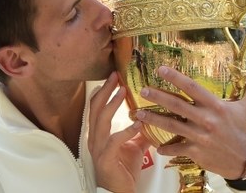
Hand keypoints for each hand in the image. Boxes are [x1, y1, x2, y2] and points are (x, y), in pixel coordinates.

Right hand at [88, 72, 151, 191]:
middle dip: (105, 91)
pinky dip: (125, 131)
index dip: (103, 91)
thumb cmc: (123, 170)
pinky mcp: (105, 159)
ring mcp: (98, 149)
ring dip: (112, 105)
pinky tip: (136, 124)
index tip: (113, 76)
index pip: (96, 107)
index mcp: (99, 133)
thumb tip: (150, 118)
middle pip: (95, 108)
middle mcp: (95, 138)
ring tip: (123, 91)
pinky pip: (113, 142)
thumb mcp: (133, 146)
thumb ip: (138, 132)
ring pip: (100, 121)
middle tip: (115, 76)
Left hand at [134, 60, 245, 179]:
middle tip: (143, 90)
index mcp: (216, 106)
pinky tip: (155, 145)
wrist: (245, 160)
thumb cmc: (243, 130)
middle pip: (177, 105)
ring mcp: (199, 136)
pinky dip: (165, 148)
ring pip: (172, 126)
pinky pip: (176, 148)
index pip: (192, 87)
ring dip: (153, 119)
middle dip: (158, 96)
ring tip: (138, 113)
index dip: (176, 77)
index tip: (160, 69)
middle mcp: (206, 120)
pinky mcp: (195, 152)